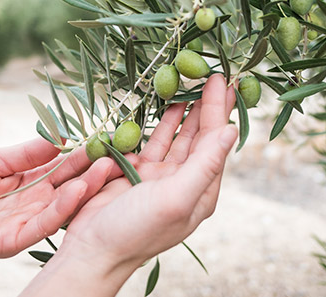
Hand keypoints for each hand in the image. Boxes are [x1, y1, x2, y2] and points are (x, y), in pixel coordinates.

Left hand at [0, 138, 114, 270]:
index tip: (107, 137)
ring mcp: (30, 222)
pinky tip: (77, 190)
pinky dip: (63, 207)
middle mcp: (37, 202)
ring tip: (107, 168)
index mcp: (32, 182)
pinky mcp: (18, 240)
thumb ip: (26, 154)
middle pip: (72, 184)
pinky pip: (45, 224)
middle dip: (95, 169)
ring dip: (87, 187)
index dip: (84, 153)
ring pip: (65, 205)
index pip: (65, 166)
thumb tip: (60, 136)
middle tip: (120, 153)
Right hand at [21, 74, 236, 296]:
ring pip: (179, 136)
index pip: (216, 143)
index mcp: (201, 191)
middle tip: (214, 75)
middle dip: (208, 106)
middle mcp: (185, 183)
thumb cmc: (136, 229)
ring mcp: (161, 177)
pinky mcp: (138, 172)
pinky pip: (155, 141)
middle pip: (201, 136)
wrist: (93, 249)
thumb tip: (232, 131)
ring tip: (193, 83)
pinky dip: (163, 122)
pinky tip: (169, 104)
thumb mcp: (176, 198)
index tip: (225, 82)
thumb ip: (205, 165)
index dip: (221, 111)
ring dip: (187, 111)